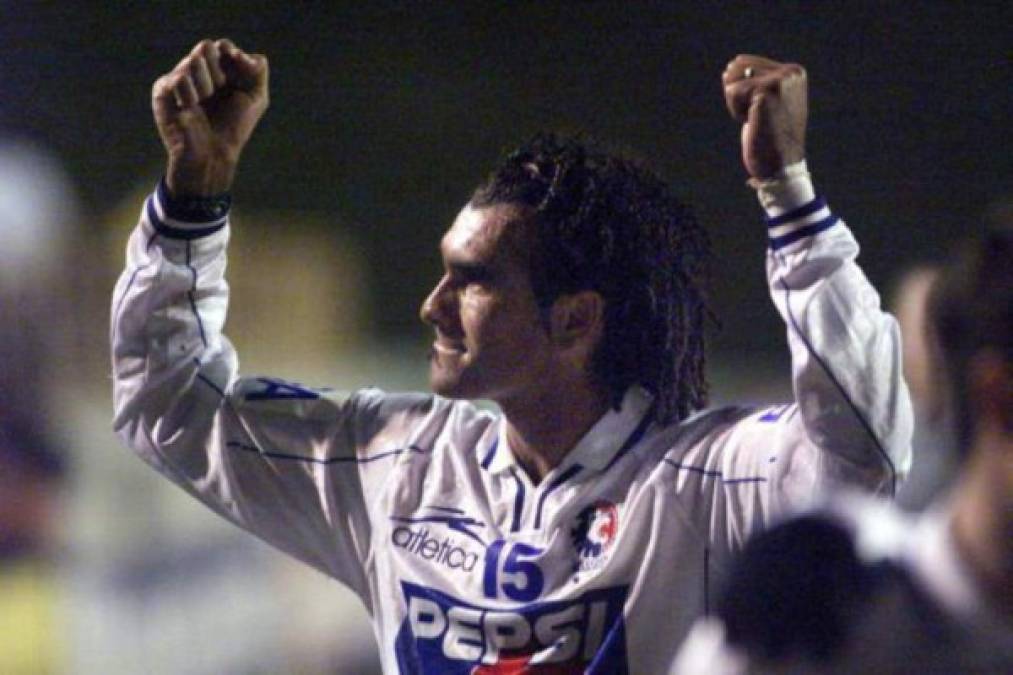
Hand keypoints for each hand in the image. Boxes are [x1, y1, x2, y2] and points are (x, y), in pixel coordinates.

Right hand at [152, 39, 268, 195]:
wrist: (214, 154)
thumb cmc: (234, 128)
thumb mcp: (257, 98)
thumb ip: (257, 69)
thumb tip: (238, 52)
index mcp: (218, 70)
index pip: (221, 46)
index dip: (231, 53)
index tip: (239, 67)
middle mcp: (197, 72)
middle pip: (206, 47)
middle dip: (219, 71)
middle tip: (218, 92)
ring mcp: (179, 78)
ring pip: (193, 60)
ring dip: (207, 85)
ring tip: (204, 103)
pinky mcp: (163, 90)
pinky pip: (179, 78)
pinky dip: (191, 95)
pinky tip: (190, 108)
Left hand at [722, 55, 806, 179]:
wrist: (781, 165)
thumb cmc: (770, 136)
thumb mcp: (765, 102)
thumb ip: (753, 81)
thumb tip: (730, 67)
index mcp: (794, 71)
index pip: (744, 63)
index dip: (742, 91)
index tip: (763, 110)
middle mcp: (790, 72)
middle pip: (736, 69)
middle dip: (738, 96)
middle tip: (759, 116)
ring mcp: (780, 80)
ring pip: (733, 82)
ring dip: (737, 105)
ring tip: (757, 119)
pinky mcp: (766, 91)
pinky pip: (732, 92)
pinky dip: (736, 111)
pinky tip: (754, 122)